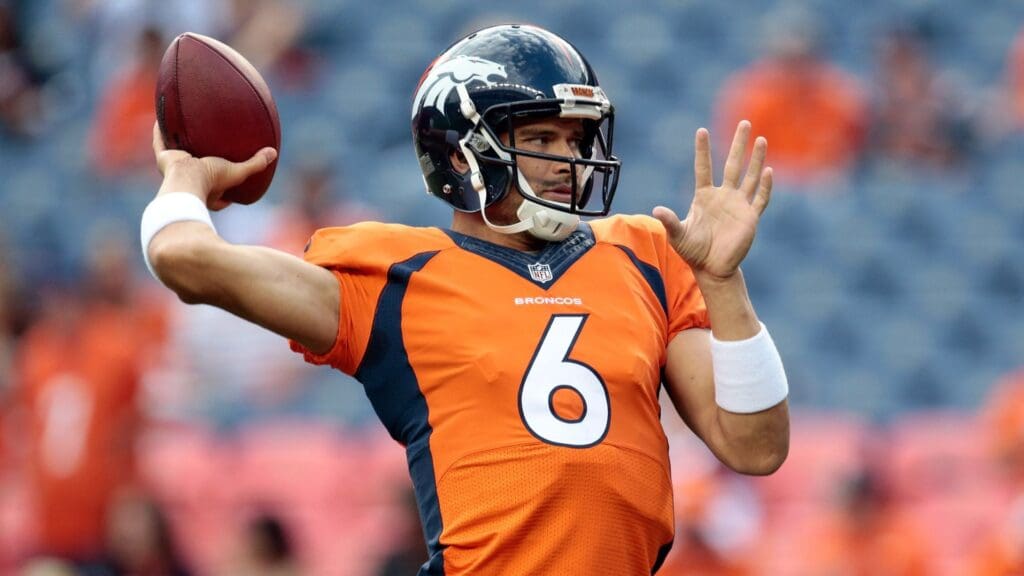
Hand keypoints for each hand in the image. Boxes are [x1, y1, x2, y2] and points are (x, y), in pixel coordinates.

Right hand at [152, 122, 276, 210]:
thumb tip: (273, 153)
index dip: (226, 186)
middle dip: (200, 159)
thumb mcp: (237, 172)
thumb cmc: (212, 180)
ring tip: (184, 130)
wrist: (187, 180)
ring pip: (177, 153)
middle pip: (196, 169)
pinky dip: (160, 131)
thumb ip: (256, 164)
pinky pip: (160, 141)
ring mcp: (175, 169)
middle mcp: (191, 180)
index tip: (232, 174)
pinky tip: (161, 119)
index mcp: (209, 190)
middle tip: (207, 147)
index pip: (219, 191)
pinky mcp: (164, 158)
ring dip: (179, 143)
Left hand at [653, 121, 771, 282]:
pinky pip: (759, 199)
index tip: (701, 130)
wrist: (712, 268)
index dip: (703, 150)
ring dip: (756, 159)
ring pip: (749, 176)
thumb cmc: (693, 251)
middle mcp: (723, 196)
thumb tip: (656, 210)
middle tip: (744, 122)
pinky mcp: (750, 218)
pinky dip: (764, 186)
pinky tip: (768, 171)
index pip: (704, 168)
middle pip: (732, 164)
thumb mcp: (678, 235)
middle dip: (738, 144)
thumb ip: (670, 222)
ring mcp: (738, 205)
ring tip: (760, 139)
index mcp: (704, 196)